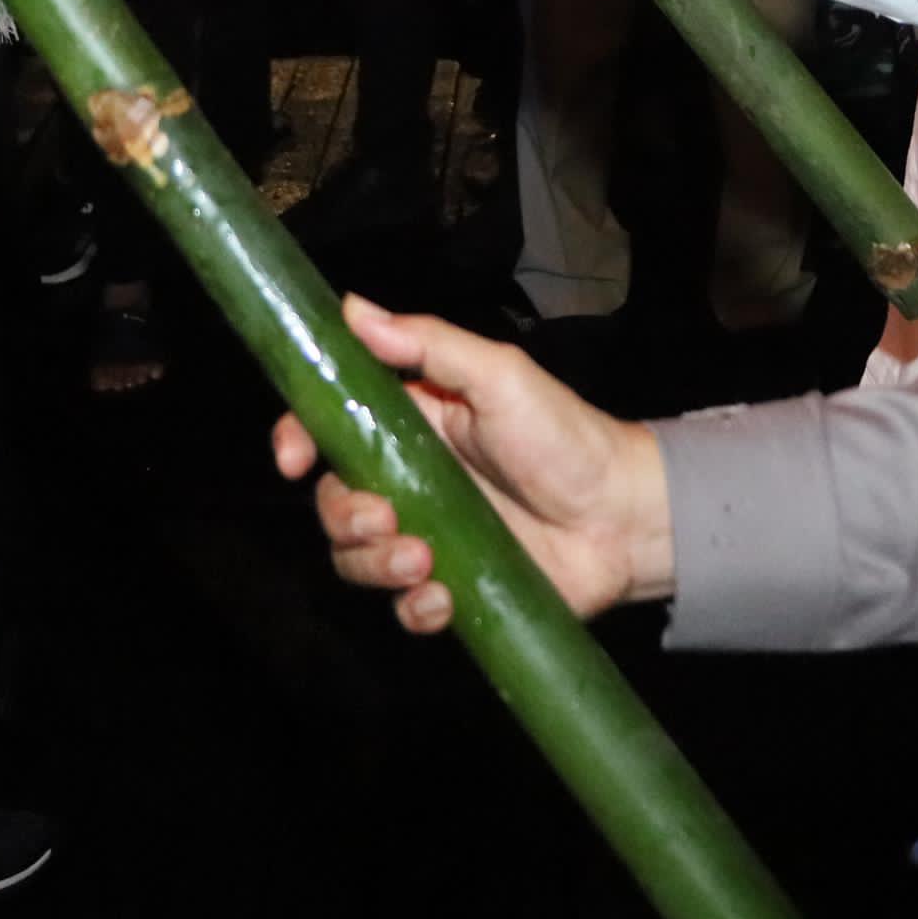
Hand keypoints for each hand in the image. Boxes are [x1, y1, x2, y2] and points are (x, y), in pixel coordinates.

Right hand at [269, 296, 671, 632]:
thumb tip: (352, 308)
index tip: (292, 458)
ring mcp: (428, 536)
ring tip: (424, 561)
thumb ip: (427, 343)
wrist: (625, 515)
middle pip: (332, 502)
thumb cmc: (566, 436)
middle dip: (343, 515)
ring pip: (357, 559)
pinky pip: (405, 610)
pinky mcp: (453, 586)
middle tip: (386, 517)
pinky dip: (413, 610)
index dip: (296, 438)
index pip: (328, 426)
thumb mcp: (500, 375)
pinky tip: (443, 598)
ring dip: (375, 565)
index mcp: (412, 422)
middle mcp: (409, 479)